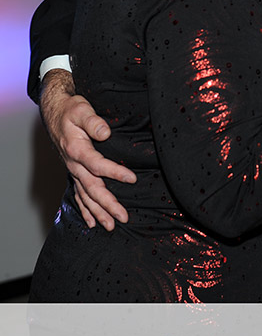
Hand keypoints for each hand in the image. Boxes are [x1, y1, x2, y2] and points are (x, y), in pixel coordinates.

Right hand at [40, 69, 135, 229]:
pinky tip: (91, 222)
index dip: (115, 172)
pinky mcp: (74, 172)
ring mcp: (73, 170)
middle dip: (108, 204)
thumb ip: (93, 121)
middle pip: (92, 188)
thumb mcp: (82, 110)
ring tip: (110, 226)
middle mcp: (74, 164)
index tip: (132, 179)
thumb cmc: (70, 110)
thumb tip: (105, 132)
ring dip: (98, 212)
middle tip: (122, 217)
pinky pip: (78, 195)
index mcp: (77, 150)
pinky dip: (85, 209)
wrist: (55, 112)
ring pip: (85, 196)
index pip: (98, 165)